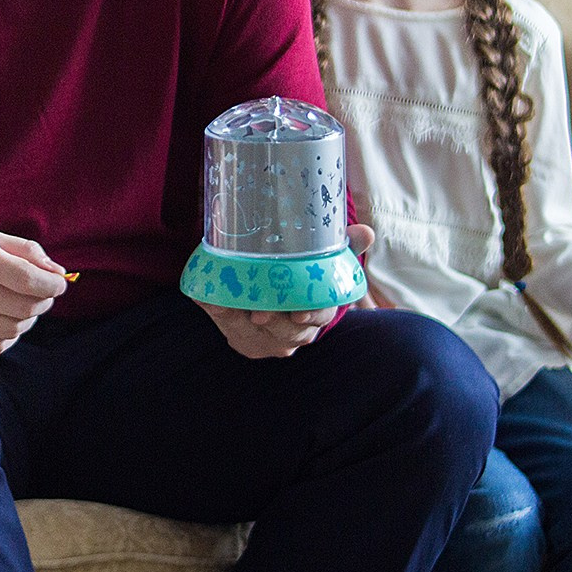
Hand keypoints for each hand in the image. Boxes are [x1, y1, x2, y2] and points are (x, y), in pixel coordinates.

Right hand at [0, 227, 67, 355]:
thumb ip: (21, 249)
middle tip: (45, 294)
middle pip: (24, 307)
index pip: (28, 279)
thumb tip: (58, 271)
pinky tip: (8, 322)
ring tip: (25, 307)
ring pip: (13, 329)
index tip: (59, 283)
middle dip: (44, 302)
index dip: (52, 285)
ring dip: (29, 320)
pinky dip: (10, 336)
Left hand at [201, 224, 374, 359]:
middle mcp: (295, 333)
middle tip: (259, 310)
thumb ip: (345, 247)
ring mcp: (268, 340)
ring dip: (238, 317)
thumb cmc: (306, 278)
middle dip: (272, 321)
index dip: (310, 317)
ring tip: (226, 300)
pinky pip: (227, 326)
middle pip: (285, 331)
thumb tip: (365, 232)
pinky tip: (206, 296)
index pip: (319, 316)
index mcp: (318, 314)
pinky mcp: (242, 338)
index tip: (299, 313)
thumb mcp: (326, 262)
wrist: (277, 302)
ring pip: (253, 332)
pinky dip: (216, 310)